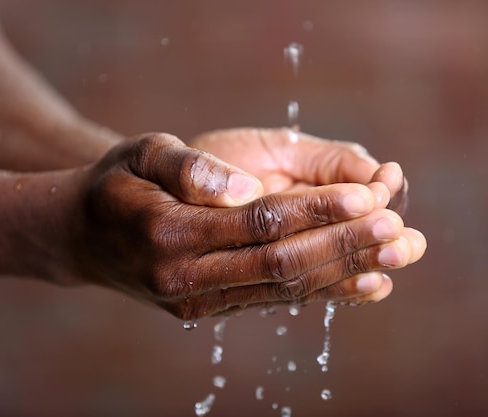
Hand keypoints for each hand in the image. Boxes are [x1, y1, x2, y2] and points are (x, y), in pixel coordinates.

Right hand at [57, 133, 424, 319]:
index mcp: (166, 232)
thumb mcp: (140, 154)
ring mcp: (199, 301)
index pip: (259, 223)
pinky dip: (324, 290)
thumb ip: (188, 169)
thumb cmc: (117, 184)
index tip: (372, 196)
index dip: (319, 210)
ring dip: (347, 270)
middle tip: (404, 232)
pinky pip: (276, 300)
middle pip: (282, 264)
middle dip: (347, 247)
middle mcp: (185, 278)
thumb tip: (241, 190)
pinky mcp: (211, 309)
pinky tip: (368, 281)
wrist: (83, 237)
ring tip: (402, 252)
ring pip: (286, 288)